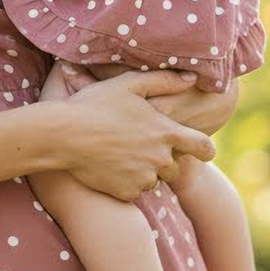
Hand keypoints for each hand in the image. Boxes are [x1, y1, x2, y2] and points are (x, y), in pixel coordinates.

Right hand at [45, 63, 214, 200]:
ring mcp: (142, 178)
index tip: (201, 150)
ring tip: (121, 153)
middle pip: (176, 168)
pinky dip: (125, 181)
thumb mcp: (129, 84)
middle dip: (164, 159)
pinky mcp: (125, 193)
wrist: (63, 135)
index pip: (204, 148)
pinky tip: (109, 165)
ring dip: (144, 171)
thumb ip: (164, 81)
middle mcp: (159, 159)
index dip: (205, 149)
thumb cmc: (95, 104)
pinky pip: (133, 191)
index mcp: (166, 133)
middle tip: (140, 145)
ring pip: (153, 180)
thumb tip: (193, 78)